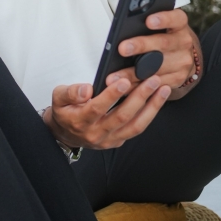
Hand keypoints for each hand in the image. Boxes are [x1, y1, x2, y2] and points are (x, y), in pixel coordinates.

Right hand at [45, 75, 170, 148]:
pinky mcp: (119, 140)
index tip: (123, 81)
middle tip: (152, 80)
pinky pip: (137, 128)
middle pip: (122, 117)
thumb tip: (86, 89)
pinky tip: (157, 100)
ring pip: (135, 126)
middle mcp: (97, 133)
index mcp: (80, 121)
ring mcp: (110, 139)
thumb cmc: (65, 112)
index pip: (97, 108)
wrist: (66, 134)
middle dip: (139, 97)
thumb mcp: (58, 97)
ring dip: (152, 107)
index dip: (111, 95)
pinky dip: (150, 114)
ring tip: (162, 90)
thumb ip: (70, 92)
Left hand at [107, 8, 195, 91]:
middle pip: (163, 43)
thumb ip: (146, 23)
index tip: (148, 21)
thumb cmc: (166, 34)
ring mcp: (183, 61)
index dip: (163, 19)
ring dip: (133, 73)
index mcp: (179, 24)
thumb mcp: (162, 24)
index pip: (175, 18)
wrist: (186, 54)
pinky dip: (137, 86)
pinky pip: (155, 84)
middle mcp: (183, 42)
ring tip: (115, 76)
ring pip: (156, 68)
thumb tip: (123, 26)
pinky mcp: (178, 78)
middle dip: (141, 46)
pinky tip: (123, 87)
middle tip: (123, 48)